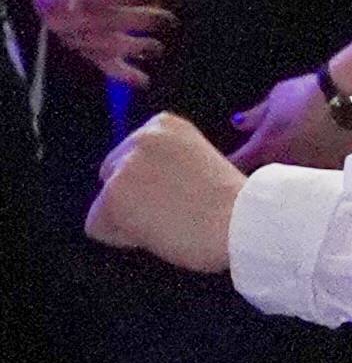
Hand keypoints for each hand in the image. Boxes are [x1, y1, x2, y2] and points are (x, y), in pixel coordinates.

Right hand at [36, 0, 169, 85]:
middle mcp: (64, 22)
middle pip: (104, 25)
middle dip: (138, 22)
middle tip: (168, 19)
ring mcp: (75, 41)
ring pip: (105, 48)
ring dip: (135, 48)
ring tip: (159, 47)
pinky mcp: (85, 53)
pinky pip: (103, 66)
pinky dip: (125, 75)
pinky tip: (145, 81)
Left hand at [84, 116, 243, 273]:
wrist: (243, 220)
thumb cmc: (232, 203)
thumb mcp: (196, 161)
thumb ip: (165, 164)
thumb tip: (144, 189)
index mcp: (163, 124)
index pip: (131, 158)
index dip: (154, 185)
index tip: (185, 191)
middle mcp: (139, 136)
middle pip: (111, 176)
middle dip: (134, 198)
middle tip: (175, 210)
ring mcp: (124, 165)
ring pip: (105, 203)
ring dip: (129, 219)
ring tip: (169, 221)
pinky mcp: (113, 196)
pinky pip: (97, 227)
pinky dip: (121, 238)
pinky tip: (155, 233)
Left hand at [227, 71, 351, 172]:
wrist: (350, 97)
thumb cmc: (311, 93)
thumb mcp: (278, 97)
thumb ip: (256, 115)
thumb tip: (238, 123)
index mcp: (264, 146)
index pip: (236, 162)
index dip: (232, 163)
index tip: (234, 162)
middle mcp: (282, 165)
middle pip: (264, 178)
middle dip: (262, 173)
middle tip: (271, 163)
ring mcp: (306, 173)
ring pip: (292, 184)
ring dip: (291, 178)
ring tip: (301, 165)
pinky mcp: (331, 175)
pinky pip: (319, 182)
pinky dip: (318, 176)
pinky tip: (323, 168)